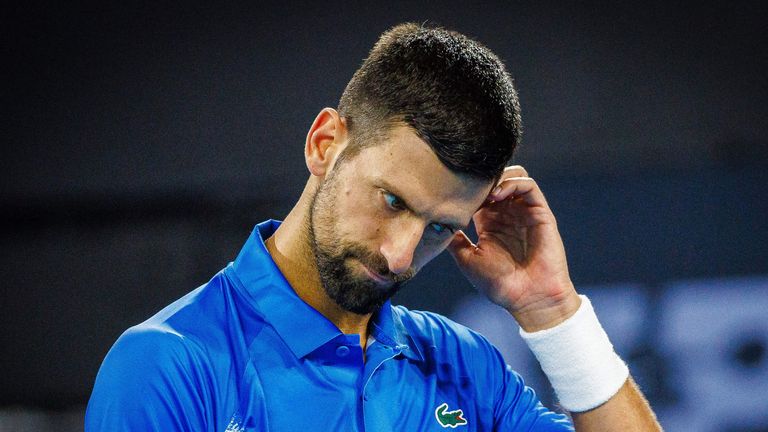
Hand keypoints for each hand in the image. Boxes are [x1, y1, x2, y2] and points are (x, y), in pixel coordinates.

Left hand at [447, 166, 580, 330]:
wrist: (528, 299)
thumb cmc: (499, 284)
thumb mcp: (467, 259)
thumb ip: (454, 240)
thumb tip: (434, 224)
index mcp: (489, 222)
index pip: (478, 192)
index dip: (466, 188)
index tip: (452, 194)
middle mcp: (507, 213)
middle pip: (496, 179)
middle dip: (481, 179)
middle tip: (467, 187)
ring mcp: (524, 212)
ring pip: (513, 176)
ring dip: (497, 177)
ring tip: (483, 192)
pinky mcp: (540, 213)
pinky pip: (528, 185)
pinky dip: (512, 183)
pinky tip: (496, 195)